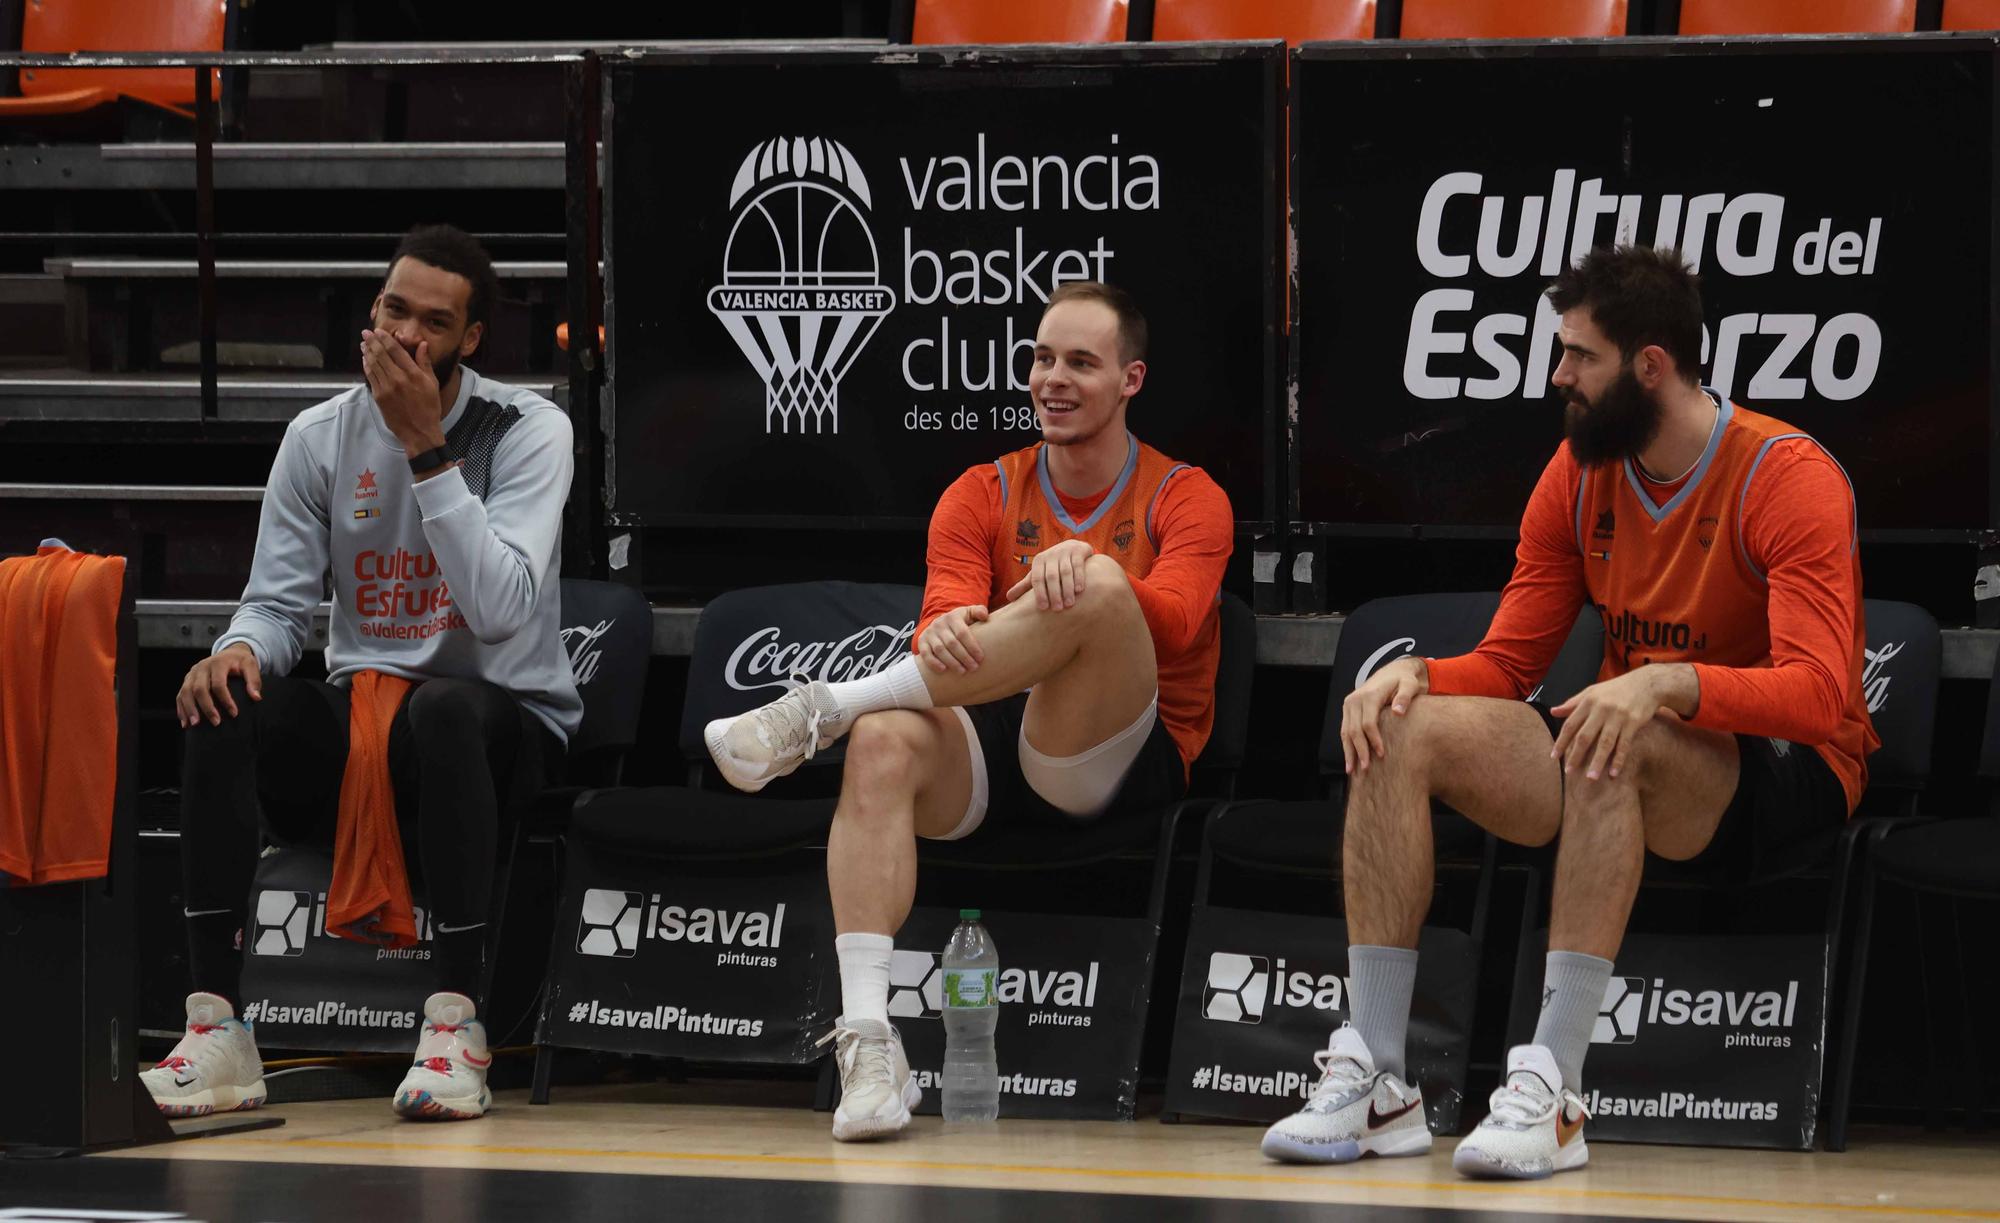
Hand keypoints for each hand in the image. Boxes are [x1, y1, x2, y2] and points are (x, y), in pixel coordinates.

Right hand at [178, 643, 261, 728]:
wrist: (229, 653)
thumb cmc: (240, 662)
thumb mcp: (251, 666)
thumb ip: (254, 680)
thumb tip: (256, 698)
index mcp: (218, 663)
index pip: (219, 684)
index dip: (226, 700)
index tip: (234, 714)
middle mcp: (201, 667)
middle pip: (199, 688)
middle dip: (206, 707)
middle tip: (216, 723)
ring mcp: (192, 674)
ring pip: (186, 692)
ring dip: (190, 709)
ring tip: (195, 725)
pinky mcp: (187, 681)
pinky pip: (180, 695)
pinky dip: (181, 709)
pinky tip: (185, 723)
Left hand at [359, 329, 444, 453]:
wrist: (419, 432)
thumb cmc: (429, 408)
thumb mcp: (432, 383)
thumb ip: (425, 362)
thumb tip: (421, 344)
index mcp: (413, 374)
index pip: (395, 350)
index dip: (385, 339)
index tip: (379, 331)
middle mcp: (398, 378)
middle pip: (381, 354)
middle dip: (372, 342)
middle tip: (366, 333)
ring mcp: (386, 387)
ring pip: (373, 364)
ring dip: (367, 352)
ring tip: (364, 343)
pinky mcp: (379, 396)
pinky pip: (370, 377)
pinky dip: (367, 366)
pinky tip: (366, 360)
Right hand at [918, 604, 989, 673]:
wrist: (941, 623)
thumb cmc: (960, 622)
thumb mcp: (969, 613)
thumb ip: (979, 611)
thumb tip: (985, 616)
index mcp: (953, 617)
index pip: (962, 633)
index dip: (972, 646)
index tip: (980, 658)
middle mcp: (939, 624)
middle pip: (952, 643)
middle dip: (964, 657)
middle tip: (974, 667)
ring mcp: (929, 633)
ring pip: (940, 650)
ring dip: (952, 662)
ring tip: (962, 671)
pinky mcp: (922, 642)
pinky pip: (925, 654)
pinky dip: (934, 663)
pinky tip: (943, 670)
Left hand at [1005, 538, 1094, 610]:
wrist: (1072, 546)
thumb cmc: (1052, 566)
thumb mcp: (1038, 573)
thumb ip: (1025, 585)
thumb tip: (1008, 598)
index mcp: (1039, 561)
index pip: (1037, 578)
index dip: (1039, 593)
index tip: (1043, 608)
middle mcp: (1051, 555)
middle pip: (1051, 576)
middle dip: (1054, 593)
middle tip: (1057, 609)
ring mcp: (1065, 552)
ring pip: (1066, 572)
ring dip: (1067, 588)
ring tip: (1069, 604)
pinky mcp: (1078, 551)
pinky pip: (1078, 565)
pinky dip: (1079, 578)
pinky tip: (1079, 590)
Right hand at [1339, 655, 1426, 775]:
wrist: (1394, 671)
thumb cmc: (1404, 680)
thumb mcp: (1409, 685)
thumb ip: (1405, 697)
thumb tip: (1398, 712)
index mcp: (1369, 695)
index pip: (1368, 723)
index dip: (1373, 740)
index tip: (1381, 754)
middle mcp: (1355, 699)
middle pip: (1354, 730)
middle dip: (1359, 750)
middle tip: (1365, 768)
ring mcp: (1349, 704)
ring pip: (1346, 732)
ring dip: (1349, 751)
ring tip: (1351, 770)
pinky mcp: (1348, 709)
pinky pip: (1345, 729)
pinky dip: (1346, 745)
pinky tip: (1349, 758)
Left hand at [1549, 666, 1682, 780]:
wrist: (1646, 683)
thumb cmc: (1616, 689)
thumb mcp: (1592, 692)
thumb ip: (1572, 703)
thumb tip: (1553, 711)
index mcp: (1588, 701)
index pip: (1570, 725)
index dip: (1561, 741)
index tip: (1554, 757)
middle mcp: (1601, 709)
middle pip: (1585, 736)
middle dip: (1576, 755)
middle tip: (1569, 772)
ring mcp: (1618, 717)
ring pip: (1605, 743)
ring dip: (1597, 762)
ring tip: (1591, 778)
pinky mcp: (1633, 723)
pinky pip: (1624, 744)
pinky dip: (1619, 759)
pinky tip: (1613, 773)